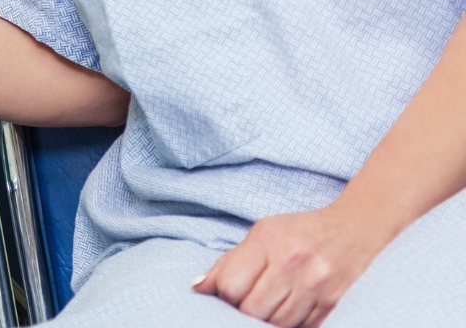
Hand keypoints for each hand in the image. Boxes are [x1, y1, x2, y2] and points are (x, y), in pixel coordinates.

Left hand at [194, 203, 395, 325]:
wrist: (351, 230)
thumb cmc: (297, 231)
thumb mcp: (260, 233)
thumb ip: (229, 261)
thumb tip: (198, 288)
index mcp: (268, 240)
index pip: (231, 283)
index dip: (223, 293)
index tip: (226, 291)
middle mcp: (292, 262)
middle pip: (252, 309)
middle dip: (241, 312)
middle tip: (243, 303)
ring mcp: (314, 286)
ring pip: (276, 324)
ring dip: (264, 321)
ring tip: (263, 307)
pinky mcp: (330, 304)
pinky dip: (286, 325)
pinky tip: (282, 312)